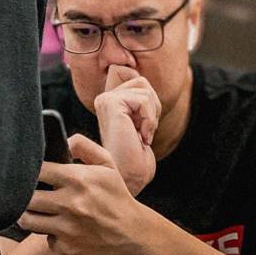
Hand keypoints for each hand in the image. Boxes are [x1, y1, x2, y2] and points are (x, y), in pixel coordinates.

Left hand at [18, 138, 152, 254]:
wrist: (135, 236)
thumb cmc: (118, 197)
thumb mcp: (107, 164)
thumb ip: (83, 145)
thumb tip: (62, 141)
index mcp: (77, 179)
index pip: (37, 169)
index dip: (31, 170)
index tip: (32, 172)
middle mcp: (70, 204)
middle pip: (27, 197)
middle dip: (26, 193)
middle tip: (31, 191)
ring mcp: (67, 230)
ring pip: (28, 219)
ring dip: (30, 214)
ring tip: (38, 209)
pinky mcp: (67, 250)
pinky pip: (46, 239)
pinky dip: (50, 234)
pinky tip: (61, 229)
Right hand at [94, 66, 159, 195]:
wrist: (129, 179)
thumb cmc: (136, 158)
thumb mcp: (141, 121)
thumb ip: (139, 99)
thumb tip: (134, 75)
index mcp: (110, 102)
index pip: (134, 78)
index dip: (147, 100)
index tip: (141, 126)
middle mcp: (104, 98)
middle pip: (141, 81)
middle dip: (152, 107)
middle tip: (142, 131)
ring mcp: (105, 100)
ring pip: (144, 88)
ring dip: (151, 115)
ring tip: (140, 134)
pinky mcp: (110, 104)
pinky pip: (143, 100)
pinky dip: (149, 120)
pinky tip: (139, 136)